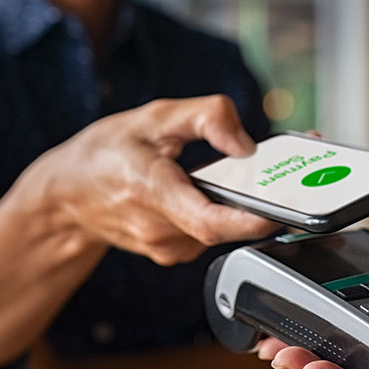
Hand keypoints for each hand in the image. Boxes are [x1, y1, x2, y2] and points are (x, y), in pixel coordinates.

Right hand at [22, 95, 279, 265]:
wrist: (68, 194)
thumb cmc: (105, 152)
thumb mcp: (153, 116)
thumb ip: (205, 118)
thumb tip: (247, 143)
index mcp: (149, 192)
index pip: (208, 222)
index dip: (248, 221)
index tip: (282, 211)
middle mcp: (160, 231)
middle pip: (226, 225)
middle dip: (263, 202)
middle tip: (299, 175)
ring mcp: (167, 248)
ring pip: (223, 229)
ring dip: (246, 205)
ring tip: (264, 176)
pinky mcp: (175, 252)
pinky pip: (213, 233)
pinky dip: (228, 212)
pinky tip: (226, 190)